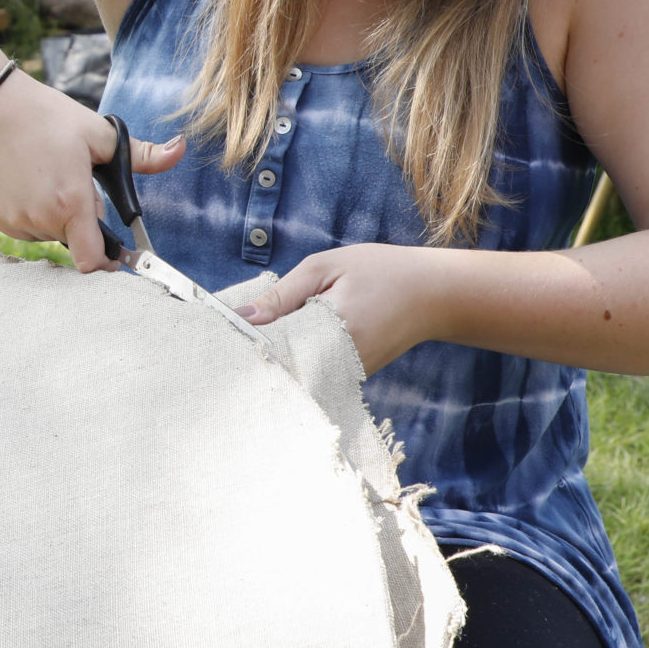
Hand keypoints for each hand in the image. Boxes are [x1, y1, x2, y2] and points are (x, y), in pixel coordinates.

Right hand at [0, 72, 184, 272]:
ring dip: (56, 218)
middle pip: (73, 241)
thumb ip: (143, 154)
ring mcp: (14, 220)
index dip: (108, 261)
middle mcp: (40, 219)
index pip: (93, 260)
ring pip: (48, 234)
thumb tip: (181, 149)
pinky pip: (23, 227)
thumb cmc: (45, 115)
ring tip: (47, 176)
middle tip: (74, 182)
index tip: (115, 252)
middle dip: (82, 221)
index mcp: (71, 202)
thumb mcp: (99, 133)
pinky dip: (31, 214)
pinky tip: (27, 181)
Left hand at [228, 243, 449, 374]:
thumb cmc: (381, 272)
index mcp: (331, 333)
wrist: (434, 296)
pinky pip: (309, 374)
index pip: (270, 349)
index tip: (215, 335)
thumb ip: (283, 294)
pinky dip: (293, 360)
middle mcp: (337, 364)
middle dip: (252, 354)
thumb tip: (242, 317)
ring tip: (254, 339)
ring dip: (272, 357)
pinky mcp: (347, 380)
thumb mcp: (327, 268)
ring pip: (292, 374)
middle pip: (278, 369)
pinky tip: (283, 344)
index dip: (240, 342)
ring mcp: (343, 377)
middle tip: (223, 341)